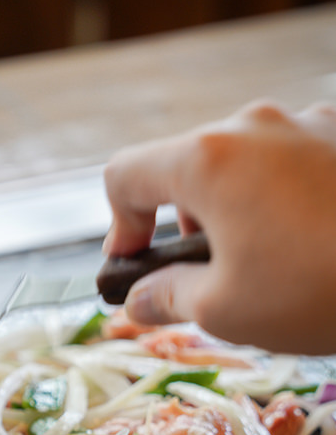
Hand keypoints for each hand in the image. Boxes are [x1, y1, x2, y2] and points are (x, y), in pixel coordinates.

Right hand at [103, 101, 335, 353]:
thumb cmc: (318, 290)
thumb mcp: (226, 310)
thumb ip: (166, 297)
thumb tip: (138, 301)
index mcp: (208, 160)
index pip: (125, 174)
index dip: (118, 225)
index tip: (136, 267)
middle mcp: (254, 126)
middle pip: (187, 165)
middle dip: (183, 222)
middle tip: (205, 277)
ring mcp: (308, 125)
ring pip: (245, 163)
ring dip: (237, 210)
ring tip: (267, 265)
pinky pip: (295, 163)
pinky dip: (284, 200)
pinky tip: (313, 245)